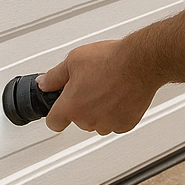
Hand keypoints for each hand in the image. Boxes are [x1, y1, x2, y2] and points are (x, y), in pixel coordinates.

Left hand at [38, 38, 158, 134]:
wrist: (140, 62)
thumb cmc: (110, 60)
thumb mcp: (74, 60)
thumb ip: (54, 76)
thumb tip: (44, 83)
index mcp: (71, 106)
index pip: (54, 123)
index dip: (57, 114)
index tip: (61, 108)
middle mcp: (88, 119)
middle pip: (79, 120)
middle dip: (83, 106)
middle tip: (92, 86)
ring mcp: (107, 124)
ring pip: (98, 122)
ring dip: (100, 111)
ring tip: (109, 88)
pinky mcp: (126, 124)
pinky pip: (116, 123)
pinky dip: (118, 113)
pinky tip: (121, 95)